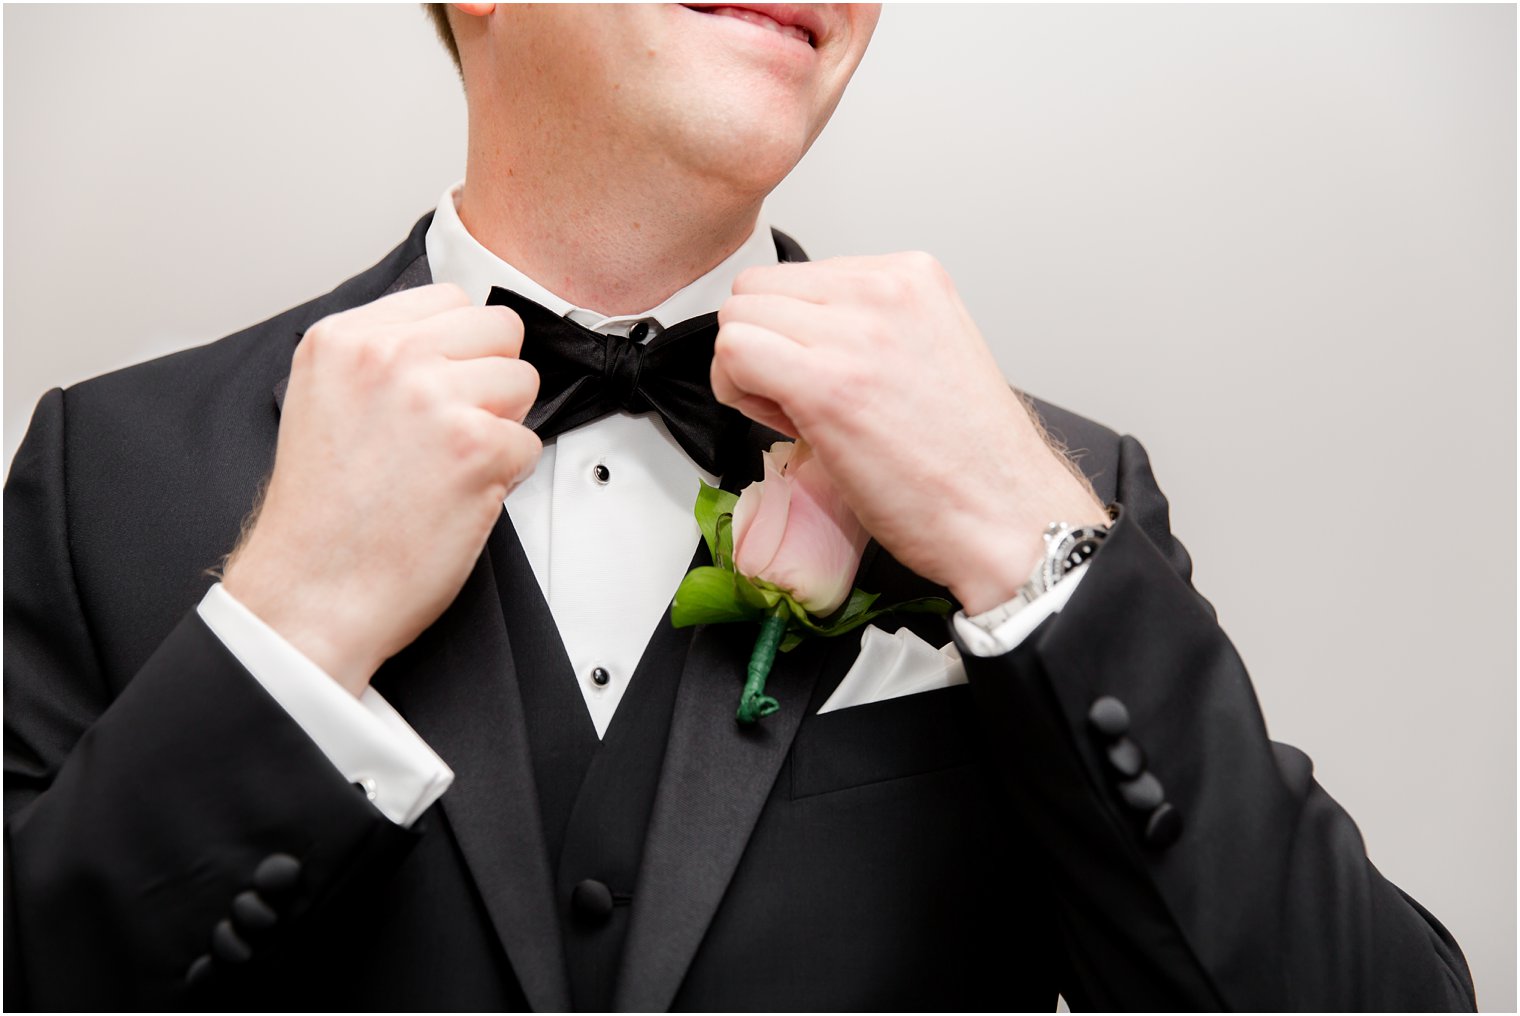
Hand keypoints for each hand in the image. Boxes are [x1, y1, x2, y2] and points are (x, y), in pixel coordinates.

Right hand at [223, 284, 540, 694]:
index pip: (450, 299)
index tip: (442, 388)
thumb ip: (382, 361)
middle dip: (490, 380)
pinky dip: (506, 478)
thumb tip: (453, 343)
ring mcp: (433, 398)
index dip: (461, 350)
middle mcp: (387, 357)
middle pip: (498, 329)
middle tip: (450, 432)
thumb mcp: (325, 402)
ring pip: (522, 382)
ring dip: (501, 428)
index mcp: (344, 339)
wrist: (309, 593)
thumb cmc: (321, 519)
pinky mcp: (474, 447)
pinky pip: (530, 444)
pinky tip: (456, 498)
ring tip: (448, 467)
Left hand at [712, 253, 1106, 614]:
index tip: (823, 376)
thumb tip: (801, 331)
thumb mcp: (929, 352)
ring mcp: (855, 331)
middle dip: (762, 344)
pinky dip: (736, 391)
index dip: (793, 333)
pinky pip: (733, 352)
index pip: (800, 275)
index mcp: (911, 275)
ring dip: (746, 370)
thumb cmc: (968, 460)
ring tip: (797, 414)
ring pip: (738, 316)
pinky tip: (782, 424)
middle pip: (759, 288)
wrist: (1004, 516)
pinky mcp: (825, 382)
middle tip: (799, 399)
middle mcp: (884, 289)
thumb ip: (868, 325)